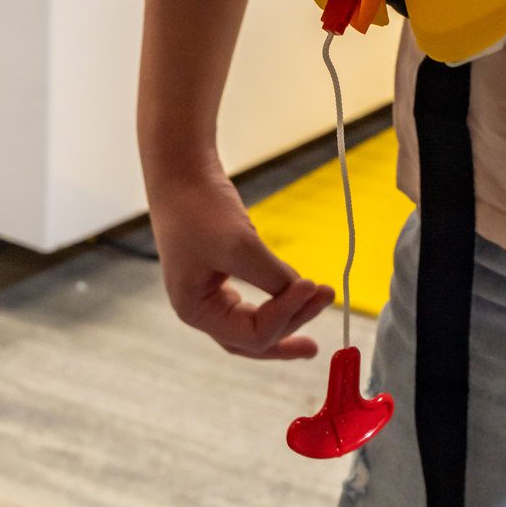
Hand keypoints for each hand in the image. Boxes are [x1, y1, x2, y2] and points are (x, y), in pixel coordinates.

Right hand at [146, 162, 335, 360]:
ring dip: (289, 316)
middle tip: (324, 312)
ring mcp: (210, 290)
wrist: (181, 168)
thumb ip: (272, 276)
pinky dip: (277, 299)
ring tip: (319, 308)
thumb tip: (306, 294)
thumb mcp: (239, 244)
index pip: (251, 334)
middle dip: (290, 327)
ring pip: (254, 322)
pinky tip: (296, 294)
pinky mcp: (222, 270)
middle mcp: (201, 308)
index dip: (285, 314)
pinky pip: (254, 299)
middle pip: (252, 339)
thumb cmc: (199, 207)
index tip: (313, 286)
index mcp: (196, 310)